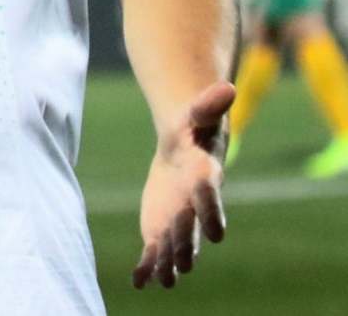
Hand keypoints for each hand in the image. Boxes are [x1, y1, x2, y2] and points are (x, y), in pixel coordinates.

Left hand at [133, 80, 233, 289]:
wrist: (184, 150)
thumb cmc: (191, 130)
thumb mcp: (195, 114)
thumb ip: (208, 104)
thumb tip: (228, 87)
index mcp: (204, 177)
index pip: (209, 195)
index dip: (211, 210)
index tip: (216, 233)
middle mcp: (195, 205)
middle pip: (191, 227)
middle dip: (187, 243)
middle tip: (183, 262)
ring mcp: (180, 220)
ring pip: (175, 245)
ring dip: (170, 262)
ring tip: (164, 279)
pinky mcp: (162, 228)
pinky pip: (155, 251)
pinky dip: (148, 267)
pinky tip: (139, 281)